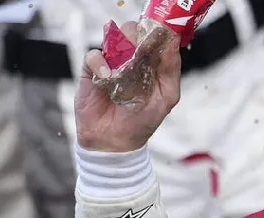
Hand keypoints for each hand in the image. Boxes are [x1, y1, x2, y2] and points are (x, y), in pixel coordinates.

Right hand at [75, 21, 181, 152]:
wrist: (115, 141)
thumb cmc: (143, 120)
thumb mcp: (166, 97)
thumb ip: (171, 71)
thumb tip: (171, 44)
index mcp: (153, 63)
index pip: (155, 36)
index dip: (156, 32)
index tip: (157, 38)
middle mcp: (132, 59)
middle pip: (133, 31)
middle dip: (137, 37)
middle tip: (139, 51)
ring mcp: (111, 62)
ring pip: (113, 37)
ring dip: (120, 48)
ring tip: (123, 68)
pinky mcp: (92, 70)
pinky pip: (94, 55)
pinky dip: (100, 63)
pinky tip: (107, 78)